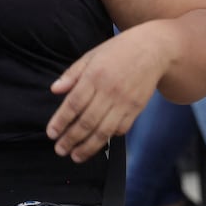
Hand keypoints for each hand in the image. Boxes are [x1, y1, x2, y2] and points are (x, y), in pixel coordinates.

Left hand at [46, 29, 168, 162]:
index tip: (51, 134)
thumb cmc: (118, 51)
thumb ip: (72, 74)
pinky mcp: (137, 108)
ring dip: (88, 147)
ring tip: (76, 156)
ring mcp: (125, 102)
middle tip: (60, 150)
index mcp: (95, 76)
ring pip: (103, 131)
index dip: (60, 121)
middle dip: (71, 139)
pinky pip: (121, 129)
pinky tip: (98, 142)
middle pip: (86, 122)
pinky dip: (109, 137)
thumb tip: (54, 90)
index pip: (73, 104)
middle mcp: (109, 91)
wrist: (153, 49)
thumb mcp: (91, 55)